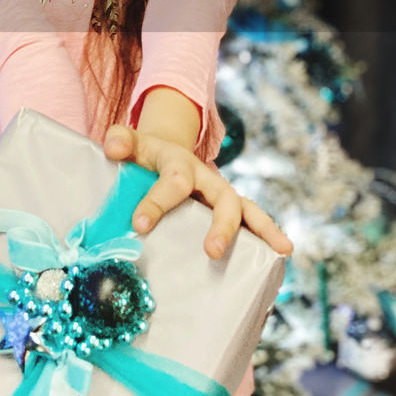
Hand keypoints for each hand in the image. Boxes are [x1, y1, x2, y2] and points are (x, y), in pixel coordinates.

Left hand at [103, 124, 293, 260]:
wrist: (166, 150)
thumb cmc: (147, 156)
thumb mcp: (133, 144)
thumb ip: (121, 141)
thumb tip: (113, 146)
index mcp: (180, 165)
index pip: (173, 182)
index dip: (157, 203)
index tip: (139, 225)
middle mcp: (207, 180)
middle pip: (223, 198)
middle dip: (221, 225)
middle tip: (213, 251)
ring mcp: (222, 195)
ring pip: (248, 210)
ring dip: (263, 229)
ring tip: (281, 249)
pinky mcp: (230, 210)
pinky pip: (253, 222)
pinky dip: (269, 235)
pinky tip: (283, 255)